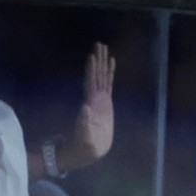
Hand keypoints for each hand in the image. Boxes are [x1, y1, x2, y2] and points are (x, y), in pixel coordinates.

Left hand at [63, 42, 115, 169]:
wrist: (88, 152)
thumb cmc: (83, 147)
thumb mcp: (83, 138)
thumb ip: (83, 124)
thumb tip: (85, 107)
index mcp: (90, 105)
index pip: (91, 83)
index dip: (91, 70)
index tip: (92, 56)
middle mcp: (95, 99)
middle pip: (97, 76)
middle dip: (98, 61)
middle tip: (99, 44)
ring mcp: (100, 101)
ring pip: (102, 78)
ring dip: (103, 64)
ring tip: (105, 48)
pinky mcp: (105, 105)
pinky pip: (108, 85)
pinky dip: (110, 74)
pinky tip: (112, 64)